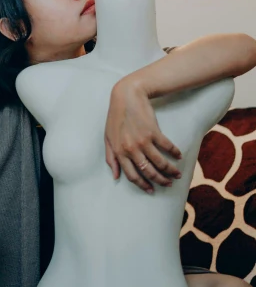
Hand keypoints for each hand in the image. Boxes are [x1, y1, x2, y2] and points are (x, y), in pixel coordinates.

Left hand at [104, 78, 182, 193]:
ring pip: (160, 163)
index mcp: (119, 152)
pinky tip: (178, 156)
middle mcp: (131, 149)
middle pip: (148, 172)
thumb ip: (110, 158)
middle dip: (160, 180)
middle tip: (168, 183)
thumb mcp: (107, 138)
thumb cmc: (115, 117)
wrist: (126, 96)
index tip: (151, 190)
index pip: (132, 175)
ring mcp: (143, 141)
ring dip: (170, 171)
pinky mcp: (154, 132)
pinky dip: (175, 153)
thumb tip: (115, 176)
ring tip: (177, 174)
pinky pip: (167, 147)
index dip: (142, 185)